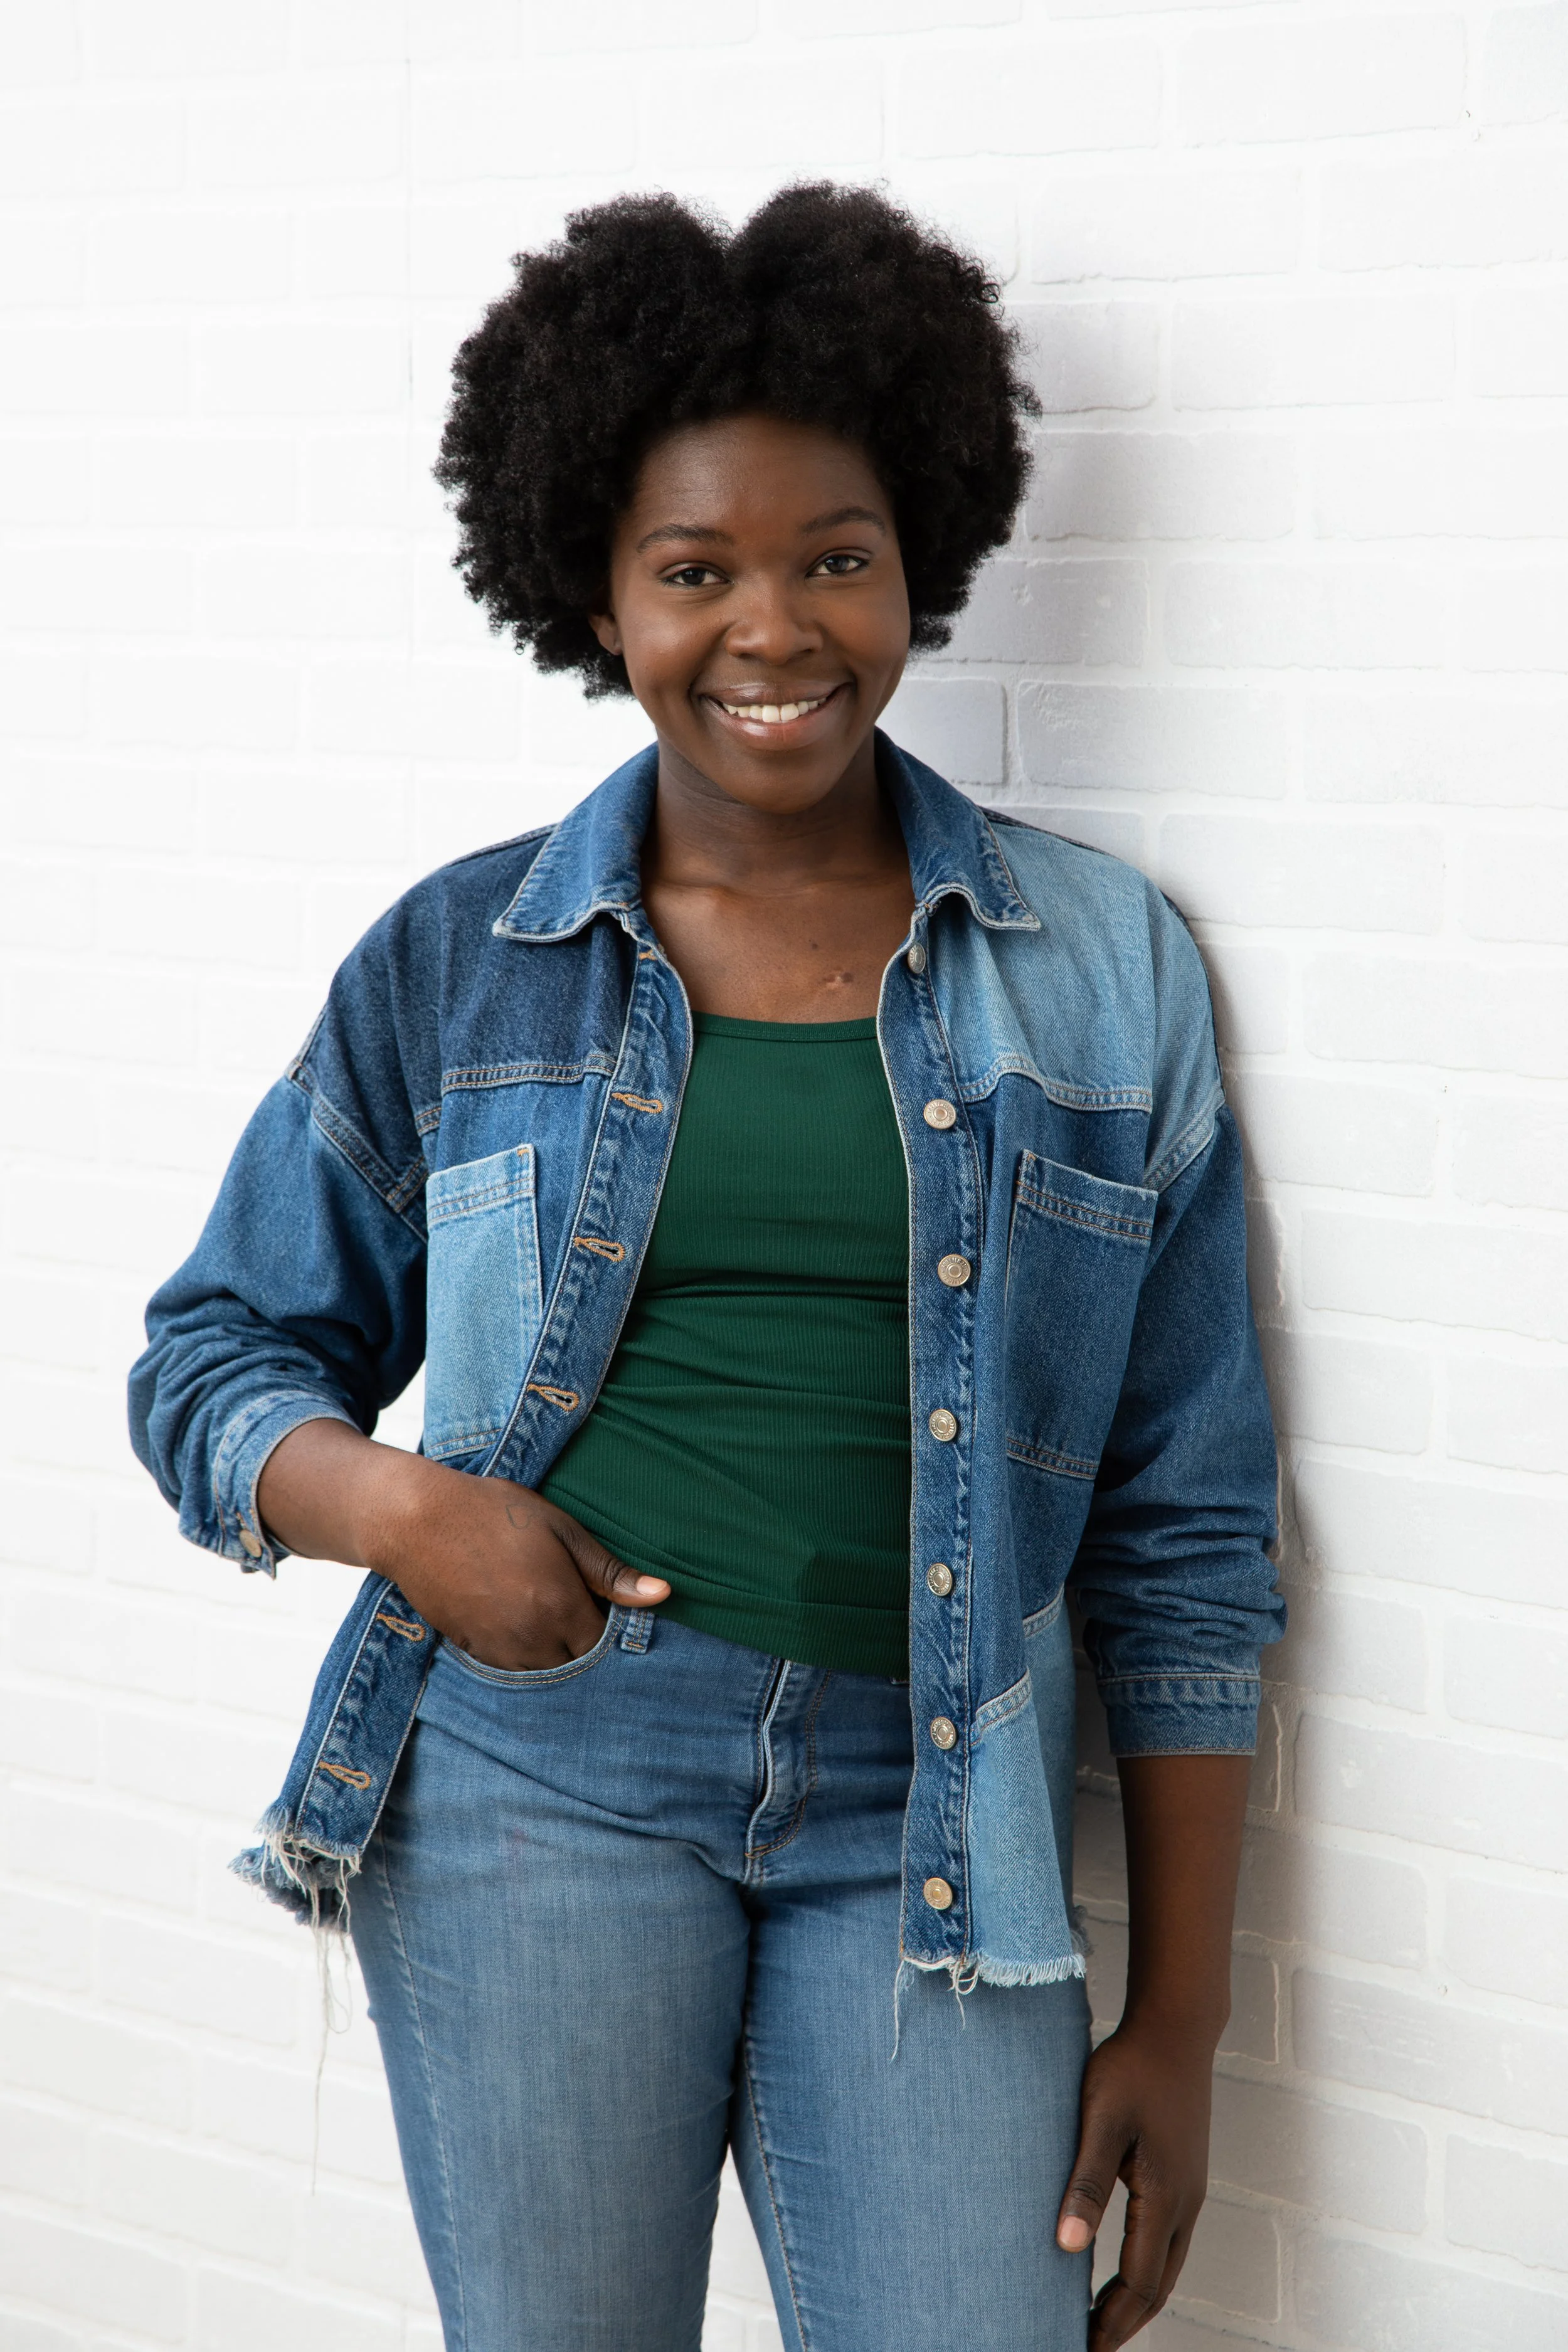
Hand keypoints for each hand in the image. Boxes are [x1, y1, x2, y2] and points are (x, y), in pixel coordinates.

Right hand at [256, 1420, 668, 1669]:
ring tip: (541, 1606)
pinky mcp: (471, 1650)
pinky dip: (520, 1651)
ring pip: (543, 1671)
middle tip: (571, 1600)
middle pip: (576, 1662)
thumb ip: (610, 1571)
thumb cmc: (493, 1512)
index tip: (599, 1598)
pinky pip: (509, 1667)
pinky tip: (514, 1614)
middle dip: (582, 1639)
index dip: (607, 1622)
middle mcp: (532, 1638)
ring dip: (551, 1649)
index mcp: (560, 1606)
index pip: (604, 1642)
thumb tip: (663, 1594)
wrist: (416, 1519)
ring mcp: (499, 1649)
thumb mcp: (560, 1528)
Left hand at [1055, 2017, 1213, 2347]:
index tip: (1083, 2347)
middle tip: (1091, 2347)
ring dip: (1137, 2299)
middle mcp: (1185, 2203)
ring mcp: (1189, 2189)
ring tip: (1101, 2321)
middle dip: (1125, 2324)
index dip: (1110, 2322)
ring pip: (1167, 2265)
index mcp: (1164, 2197)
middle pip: (1158, 2286)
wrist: (1175, 2027)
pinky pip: (1169, 2240)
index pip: (1139, 2283)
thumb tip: (1067, 2247)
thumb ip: (1086, 2182)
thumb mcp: (1100, 2119)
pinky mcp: (1184, 2174)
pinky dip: (1147, 2269)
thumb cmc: (1133, 2067)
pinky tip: (1122, 2267)